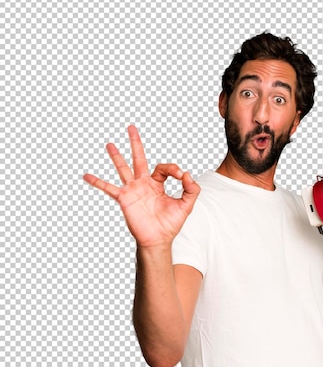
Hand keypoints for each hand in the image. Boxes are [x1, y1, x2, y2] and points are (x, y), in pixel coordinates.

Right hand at [83, 125, 200, 247]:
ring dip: (116, 156)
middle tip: (131, 127)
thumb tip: (187, 174)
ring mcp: (133, 190)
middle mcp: (144, 184)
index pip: (163, 168)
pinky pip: (108, 188)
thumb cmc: (171, 223)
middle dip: (136, 143)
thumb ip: (192, 189)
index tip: (181, 176)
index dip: (173, 169)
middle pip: (139, 158)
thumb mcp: (187, 204)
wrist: (158, 239)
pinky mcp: (124, 199)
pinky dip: (97, 182)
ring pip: (123, 169)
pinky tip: (86, 176)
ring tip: (110, 144)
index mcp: (158, 184)